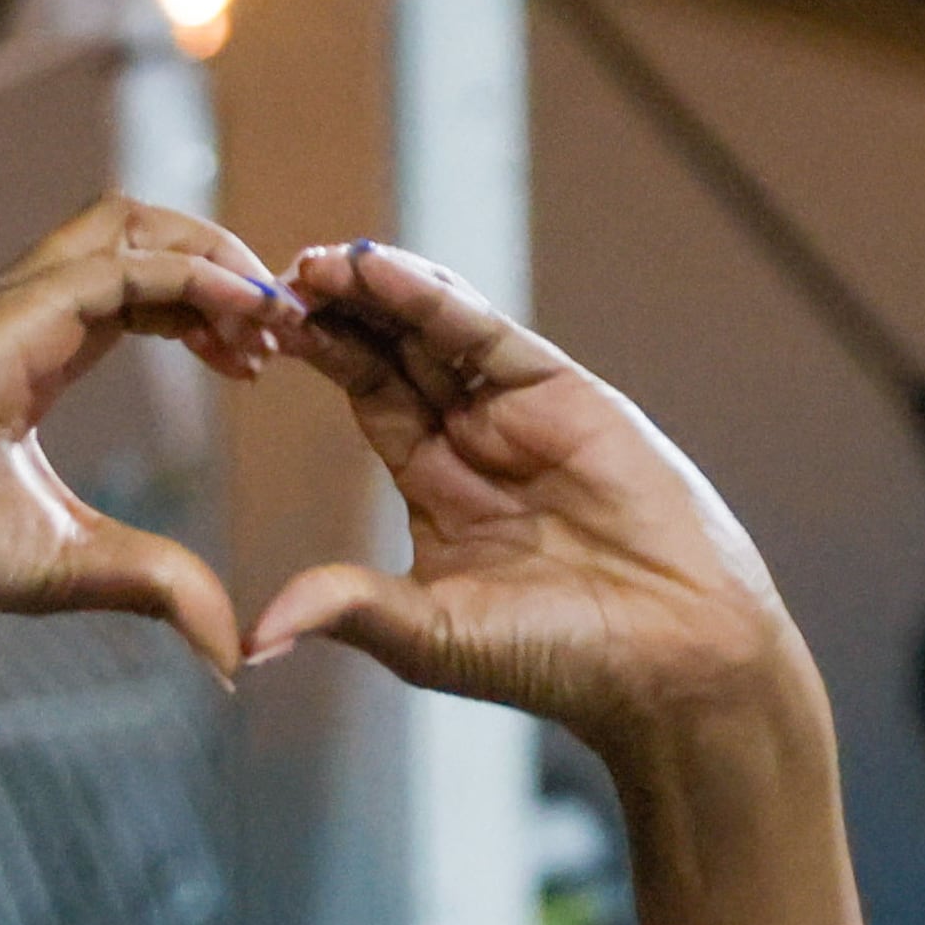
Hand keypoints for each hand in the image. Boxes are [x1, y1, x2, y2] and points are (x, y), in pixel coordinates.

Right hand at [0, 197, 299, 678]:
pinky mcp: (16, 307)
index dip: (209, 313)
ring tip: (270, 312)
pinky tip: (244, 315)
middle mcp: (27, 313)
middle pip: (144, 240)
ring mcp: (17, 300)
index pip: (141, 297)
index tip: (262, 363)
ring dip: (213, 254)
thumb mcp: (72, 566)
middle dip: (225, 270)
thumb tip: (230, 655)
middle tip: (285, 330)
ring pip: (133, 225)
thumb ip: (156, 587)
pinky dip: (193, 274)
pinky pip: (125, 263)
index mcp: (36, 356)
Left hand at [247, 240, 803, 751]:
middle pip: (393, 350)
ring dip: (375, 293)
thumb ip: (349, 610)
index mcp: (437, 488)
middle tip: (270, 277)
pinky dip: (434, 300)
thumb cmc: (557, 659)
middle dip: (336, 310)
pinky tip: (380, 272)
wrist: (670, 657)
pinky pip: (486, 335)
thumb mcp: (431, 636)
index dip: (319, 357)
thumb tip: (254, 640)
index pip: (369, 398)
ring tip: (314, 265)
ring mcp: (520, 412)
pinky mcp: (565, 394)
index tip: (257, 328)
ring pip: (434, 330)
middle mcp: (476, 439)